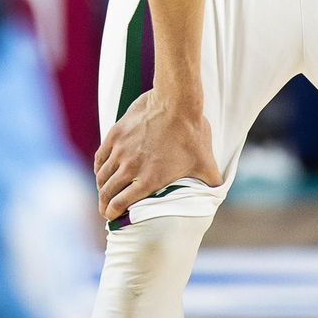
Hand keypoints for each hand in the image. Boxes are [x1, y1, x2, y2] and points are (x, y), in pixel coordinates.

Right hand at [93, 91, 221, 221]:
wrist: (176, 102)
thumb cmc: (191, 133)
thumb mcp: (204, 161)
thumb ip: (211, 181)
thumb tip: (219, 192)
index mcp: (149, 180)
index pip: (120, 204)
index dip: (112, 213)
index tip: (110, 216)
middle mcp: (130, 168)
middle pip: (107, 192)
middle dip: (103, 204)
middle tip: (104, 209)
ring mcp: (121, 151)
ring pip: (102, 175)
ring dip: (101, 186)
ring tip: (103, 191)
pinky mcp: (115, 134)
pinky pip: (101, 156)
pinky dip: (99, 166)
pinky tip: (101, 170)